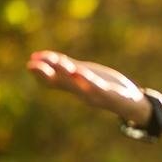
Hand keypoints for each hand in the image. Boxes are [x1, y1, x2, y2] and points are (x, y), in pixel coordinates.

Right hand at [26, 51, 148, 123]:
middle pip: (60, 81)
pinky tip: (79, 71)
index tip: (29, 62)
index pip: (53, 79)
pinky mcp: (108, 94)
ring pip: (75, 83)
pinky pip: (95, 87)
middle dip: (45, 73)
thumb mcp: (84, 75)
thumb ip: (67, 68)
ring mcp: (93, 94)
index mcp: (74, 86)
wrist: (132, 103)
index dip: (40, 72)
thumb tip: (45, 59)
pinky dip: (86, 80)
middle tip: (31, 64)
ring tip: (56, 62)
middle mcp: (80, 91)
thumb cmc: (106, 87)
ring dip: (65, 72)